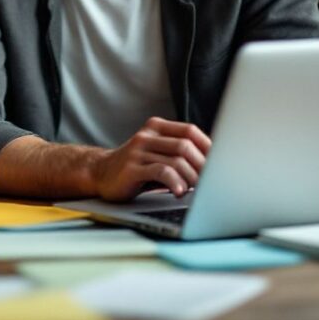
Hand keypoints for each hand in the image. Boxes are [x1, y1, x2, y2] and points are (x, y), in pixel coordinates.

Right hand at [90, 117, 211, 201]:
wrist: (100, 173)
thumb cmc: (136, 168)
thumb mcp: (158, 155)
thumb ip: (179, 154)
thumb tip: (215, 164)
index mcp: (156, 127)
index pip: (190, 131)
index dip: (208, 147)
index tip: (218, 165)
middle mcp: (146, 136)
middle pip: (185, 146)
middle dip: (202, 167)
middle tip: (209, 182)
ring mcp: (137, 151)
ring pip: (176, 160)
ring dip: (191, 178)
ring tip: (195, 190)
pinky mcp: (131, 168)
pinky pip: (160, 172)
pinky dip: (174, 182)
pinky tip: (179, 192)